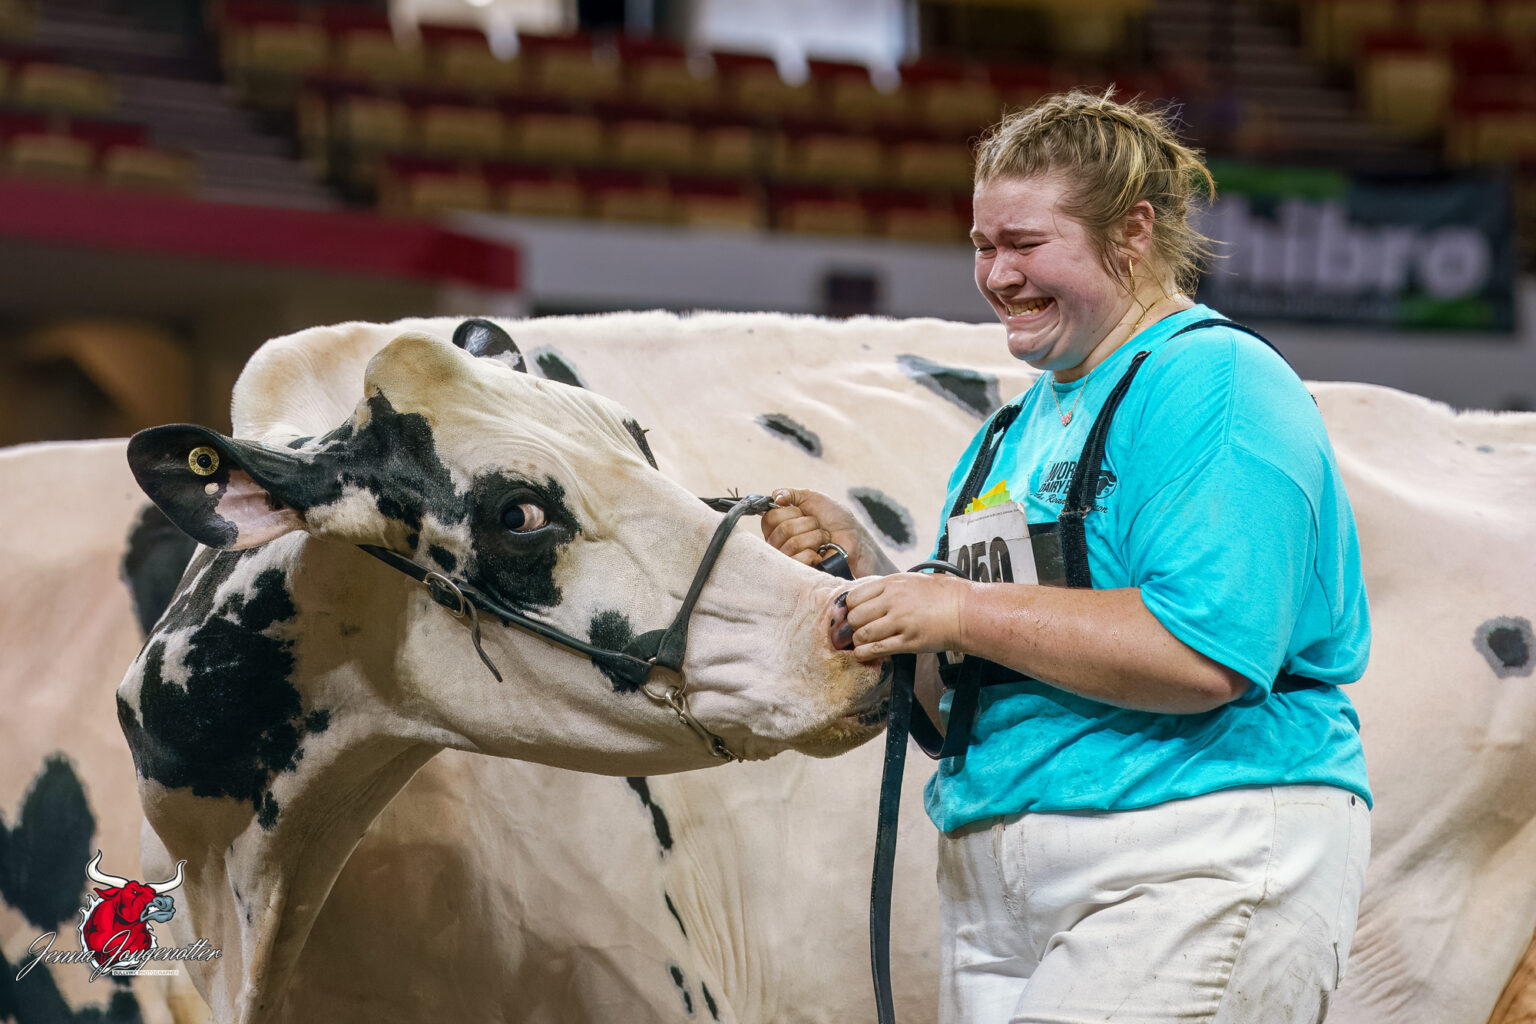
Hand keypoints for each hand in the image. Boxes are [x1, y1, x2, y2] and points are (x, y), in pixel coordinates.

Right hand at [761, 488, 890, 575]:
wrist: (855, 540)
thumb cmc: (835, 520)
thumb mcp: (812, 499)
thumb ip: (791, 494)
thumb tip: (776, 497)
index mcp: (777, 527)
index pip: (770, 517)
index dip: (791, 512)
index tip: (804, 513)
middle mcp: (777, 544)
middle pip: (783, 530)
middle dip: (808, 524)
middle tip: (818, 527)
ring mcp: (787, 561)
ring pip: (792, 544)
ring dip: (815, 537)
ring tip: (823, 541)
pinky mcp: (798, 574)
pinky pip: (798, 559)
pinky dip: (814, 553)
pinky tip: (820, 555)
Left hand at [842, 572, 969, 660]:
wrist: (966, 611)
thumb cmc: (945, 594)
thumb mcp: (914, 580)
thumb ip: (892, 587)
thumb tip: (872, 597)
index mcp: (892, 583)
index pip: (854, 596)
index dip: (851, 608)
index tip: (856, 614)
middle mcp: (893, 601)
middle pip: (855, 616)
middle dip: (854, 626)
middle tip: (859, 630)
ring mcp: (900, 621)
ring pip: (863, 634)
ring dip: (859, 642)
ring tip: (863, 644)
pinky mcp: (908, 641)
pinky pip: (877, 649)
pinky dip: (865, 654)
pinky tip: (864, 655)